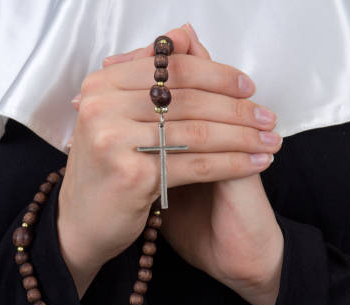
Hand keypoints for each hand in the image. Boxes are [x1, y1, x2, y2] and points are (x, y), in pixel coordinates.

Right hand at [60, 25, 276, 297]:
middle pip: (188, 98)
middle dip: (237, 108)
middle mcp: (101, 106)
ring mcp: (114, 140)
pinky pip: (196, 163)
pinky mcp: (132, 175)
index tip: (249, 88)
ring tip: (270, 140)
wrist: (79, 225)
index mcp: (101, 85)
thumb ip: (151, 77)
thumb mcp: (120, 117)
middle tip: (269, 118)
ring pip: (196, 131)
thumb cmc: (108, 169)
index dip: (217, 75)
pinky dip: (232, 163)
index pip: (171, 68)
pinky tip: (256, 163)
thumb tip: (186, 33)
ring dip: (242, 136)